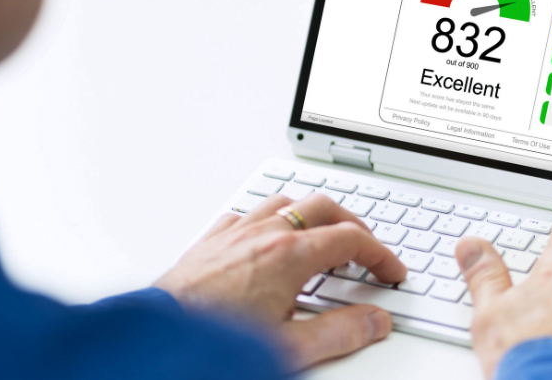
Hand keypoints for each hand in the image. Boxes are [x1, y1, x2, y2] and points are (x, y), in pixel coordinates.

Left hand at [155, 193, 406, 368]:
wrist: (160, 343)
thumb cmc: (215, 342)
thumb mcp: (290, 348)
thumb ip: (340, 332)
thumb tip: (375, 321)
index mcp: (288, 255)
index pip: (351, 239)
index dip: (380, 254)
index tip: (391, 272)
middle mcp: (262, 234)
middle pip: (323, 208)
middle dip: (353, 226)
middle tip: (367, 251)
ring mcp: (233, 233)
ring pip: (284, 203)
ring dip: (311, 216)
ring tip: (322, 238)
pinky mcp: (209, 242)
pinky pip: (245, 214)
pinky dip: (268, 220)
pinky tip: (267, 238)